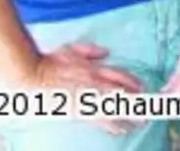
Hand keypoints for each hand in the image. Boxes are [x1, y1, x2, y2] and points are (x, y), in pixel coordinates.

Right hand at [18, 41, 144, 134]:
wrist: (32, 76)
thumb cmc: (50, 62)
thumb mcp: (71, 49)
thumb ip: (90, 50)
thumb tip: (106, 52)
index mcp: (92, 68)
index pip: (118, 75)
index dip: (132, 82)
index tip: (142, 88)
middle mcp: (91, 83)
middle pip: (119, 94)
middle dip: (134, 102)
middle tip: (147, 110)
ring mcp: (85, 98)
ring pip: (112, 109)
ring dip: (127, 116)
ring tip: (139, 123)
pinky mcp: (77, 111)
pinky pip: (98, 119)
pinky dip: (111, 125)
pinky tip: (121, 130)